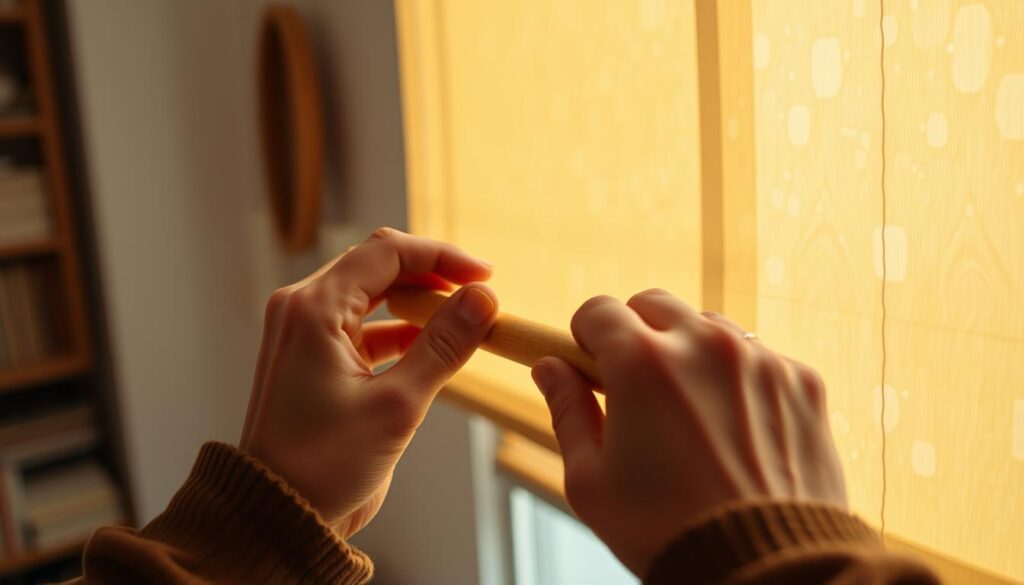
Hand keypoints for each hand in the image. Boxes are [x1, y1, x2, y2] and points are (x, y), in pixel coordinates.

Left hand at [240, 227, 497, 537]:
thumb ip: (444, 345)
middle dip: (432, 276)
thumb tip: (484, 299)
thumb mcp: (398, 404)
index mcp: (313, 308)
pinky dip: (400, 332)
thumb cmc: (325, 466)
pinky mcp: (313, 359)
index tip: (485, 275)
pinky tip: (434, 348)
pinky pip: (364, 327)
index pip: (386, 252)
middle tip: (479, 295)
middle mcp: (302, 310)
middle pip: (378, 266)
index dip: (442, 256)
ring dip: (419, 305)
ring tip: (464, 322)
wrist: (276, 517)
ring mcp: (304, 334)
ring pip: (373, 296)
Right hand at [531, 290, 846, 577]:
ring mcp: (759, 358)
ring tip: (692, 412)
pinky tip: (737, 430)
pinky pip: (760, 357)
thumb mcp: (591, 480)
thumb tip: (548, 367)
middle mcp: (703, 343)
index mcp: (641, 362)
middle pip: (654, 305)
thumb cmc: (665, 530)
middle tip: (637, 386)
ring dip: (691, 352)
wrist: (766, 569)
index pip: (598, 309)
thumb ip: (567, 410)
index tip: (589, 363)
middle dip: (637, 333)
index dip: (585, 335)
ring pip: (710, 326)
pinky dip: (741, 380)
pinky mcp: (801, 380)